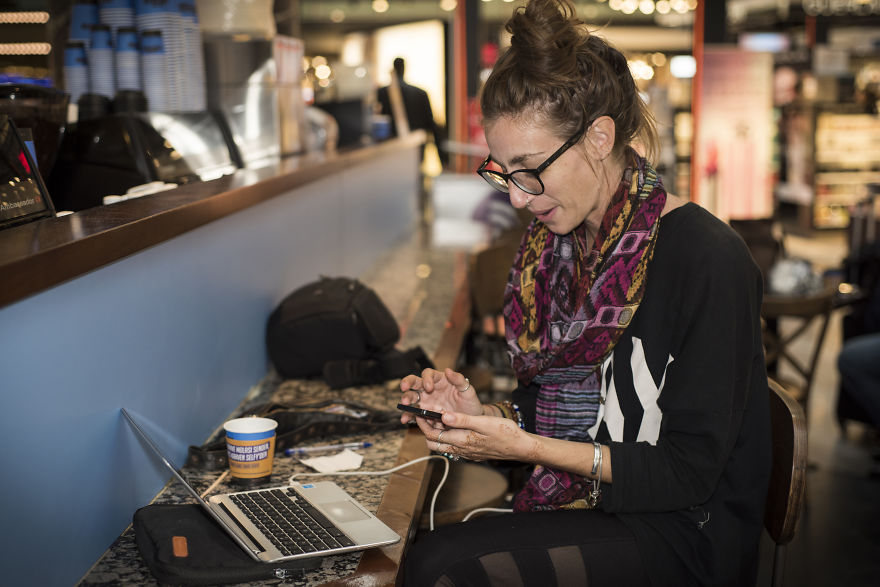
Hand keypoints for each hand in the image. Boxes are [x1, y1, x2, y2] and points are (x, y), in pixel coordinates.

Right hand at [398, 367, 482, 426]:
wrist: (471, 422)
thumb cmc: (470, 403)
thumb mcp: (468, 391)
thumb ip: (459, 380)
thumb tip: (448, 370)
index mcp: (440, 380)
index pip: (428, 374)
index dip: (426, 378)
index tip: (429, 388)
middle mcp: (430, 389)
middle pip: (415, 382)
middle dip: (407, 383)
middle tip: (404, 388)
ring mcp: (425, 401)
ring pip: (411, 397)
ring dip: (406, 399)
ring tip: (404, 405)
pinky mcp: (424, 414)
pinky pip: (413, 414)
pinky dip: (408, 416)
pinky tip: (405, 420)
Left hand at [419, 410, 533, 462]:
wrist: (521, 447)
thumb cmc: (506, 432)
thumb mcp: (484, 422)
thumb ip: (463, 420)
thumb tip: (443, 415)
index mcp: (462, 441)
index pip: (433, 435)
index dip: (423, 424)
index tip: (419, 411)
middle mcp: (461, 450)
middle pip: (434, 443)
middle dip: (426, 430)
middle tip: (425, 415)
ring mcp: (466, 453)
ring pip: (443, 446)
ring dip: (436, 434)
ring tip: (437, 418)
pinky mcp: (472, 453)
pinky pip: (453, 447)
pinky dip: (447, 437)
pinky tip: (452, 426)